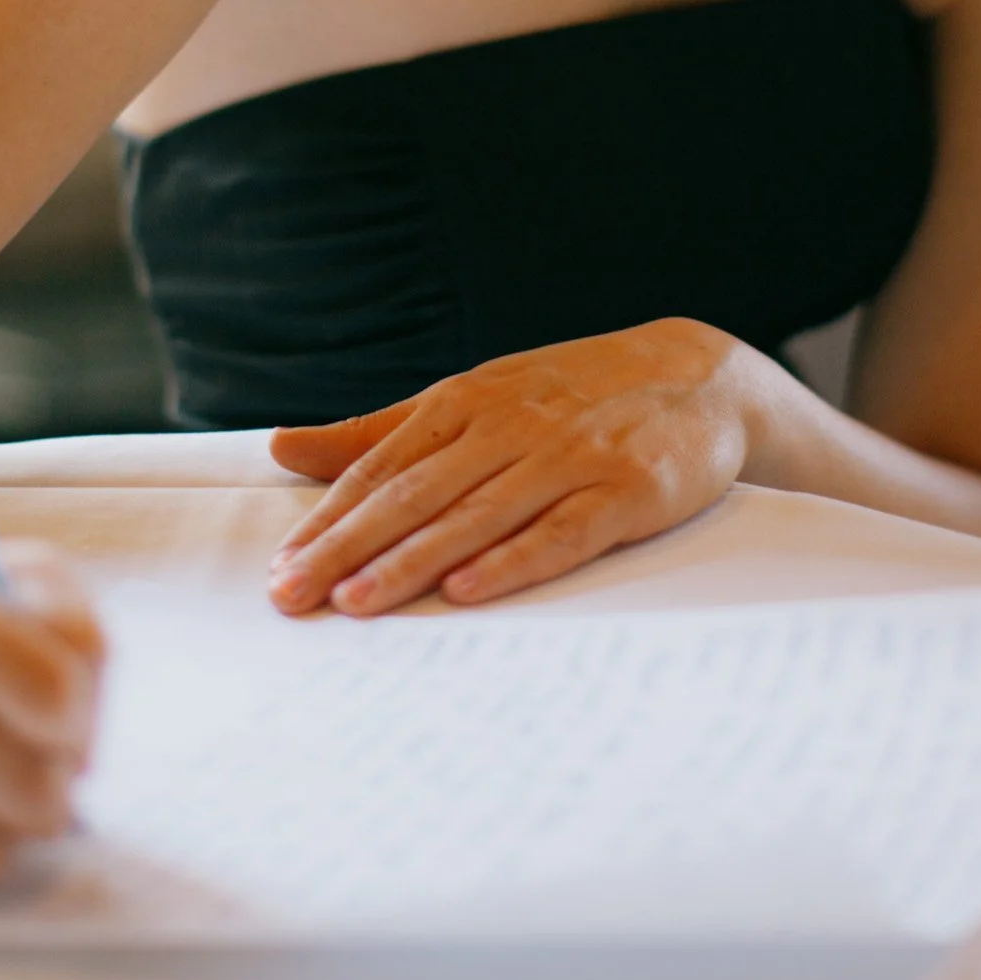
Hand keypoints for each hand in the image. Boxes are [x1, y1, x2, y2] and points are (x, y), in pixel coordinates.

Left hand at [265, 318, 769, 616]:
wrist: (700, 376)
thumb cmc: (572, 394)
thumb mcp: (475, 398)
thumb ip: (381, 430)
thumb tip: (283, 448)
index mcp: (467, 402)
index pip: (382, 466)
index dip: (329, 518)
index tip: (280, 568)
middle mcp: (511, 426)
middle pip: (415, 494)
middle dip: (348, 547)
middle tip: (292, 597)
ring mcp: (570, 457)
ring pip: (476, 516)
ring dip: (412, 561)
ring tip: (355, 603)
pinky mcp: (625, 491)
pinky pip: (561, 532)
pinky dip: (513, 560)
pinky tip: (466, 589)